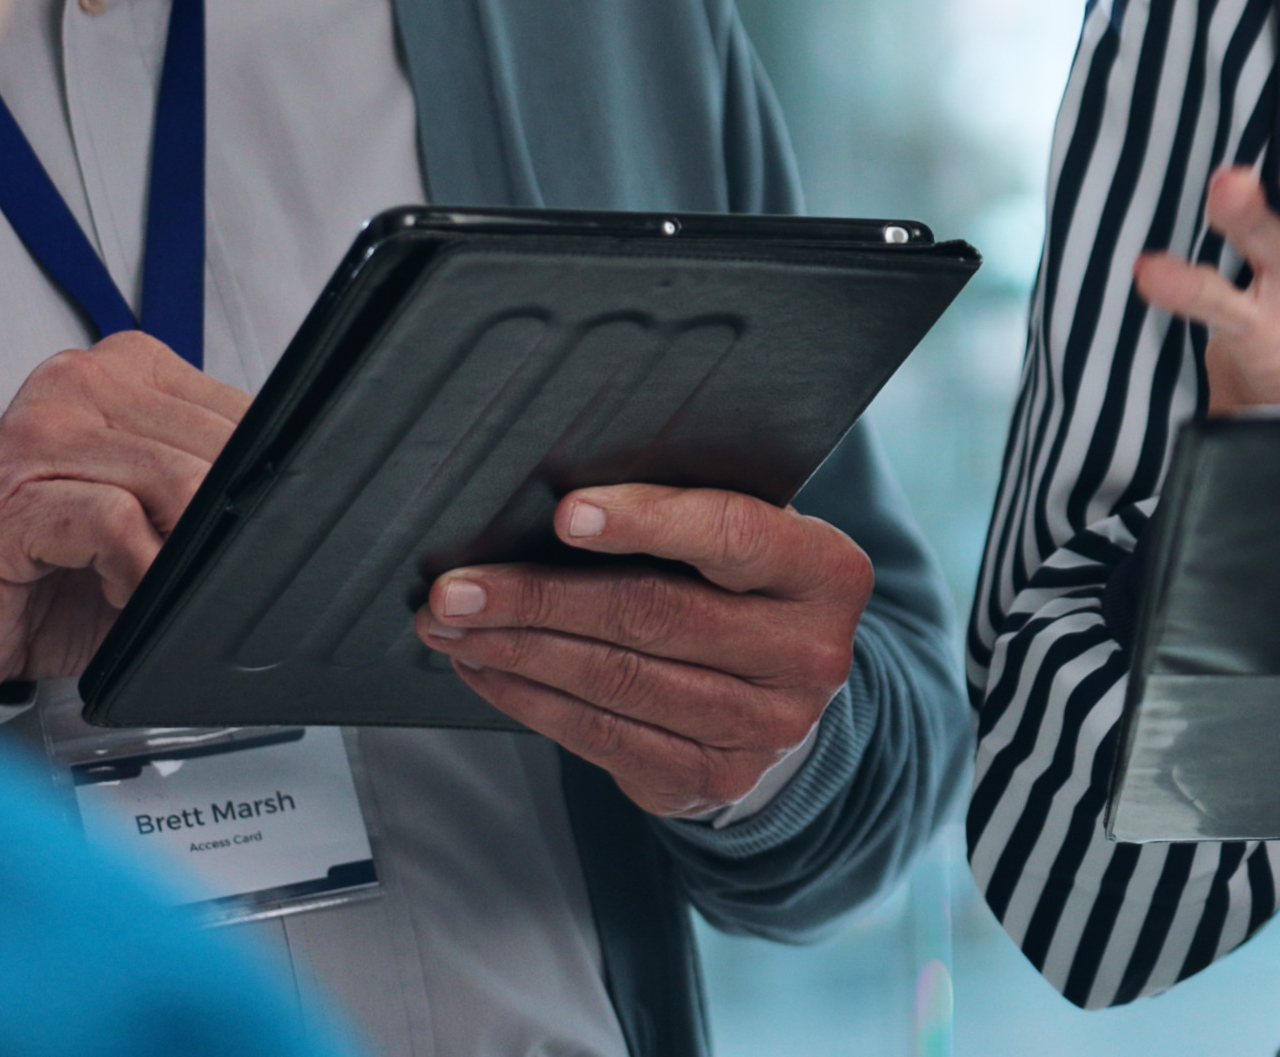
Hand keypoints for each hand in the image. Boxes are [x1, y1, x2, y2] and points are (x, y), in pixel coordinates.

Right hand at [0, 331, 247, 695]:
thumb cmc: (48, 560)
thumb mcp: (152, 508)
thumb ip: (210, 484)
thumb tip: (293, 494)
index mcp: (126, 368)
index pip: (244, 411)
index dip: (257, 482)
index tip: (235, 529)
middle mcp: (80, 381)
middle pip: (218, 446)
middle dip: (218, 523)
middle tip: (183, 567)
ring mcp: (40, 431)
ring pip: (177, 480)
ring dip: (178, 554)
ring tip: (146, 582)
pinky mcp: (13, 494)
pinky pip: (117, 521)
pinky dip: (136, 569)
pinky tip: (116, 589)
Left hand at [415, 484, 870, 818]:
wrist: (784, 692)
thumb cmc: (747, 588)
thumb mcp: (749, 535)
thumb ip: (686, 510)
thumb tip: (555, 502)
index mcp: (826, 572)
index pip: (733, 535)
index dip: (645, 523)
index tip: (564, 514)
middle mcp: (808, 654)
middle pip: (655, 616)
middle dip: (540, 598)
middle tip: (458, 587)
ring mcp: (764, 727)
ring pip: (618, 681)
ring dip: (518, 652)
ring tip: (453, 627)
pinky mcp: (712, 777)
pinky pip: (603, 736)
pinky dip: (531, 700)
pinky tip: (488, 670)